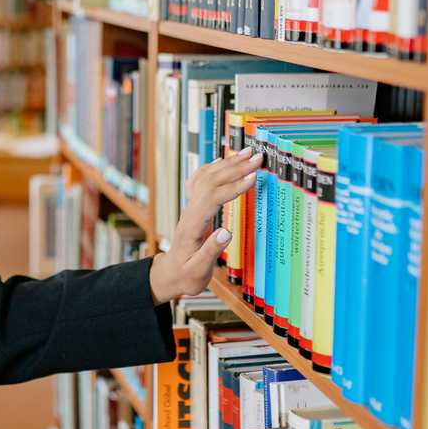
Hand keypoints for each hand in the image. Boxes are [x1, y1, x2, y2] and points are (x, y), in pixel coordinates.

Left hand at [149, 146, 263, 304]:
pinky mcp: (193, 207)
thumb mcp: (198, 271)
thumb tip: (227, 233)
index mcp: (192, 226)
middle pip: (211, 181)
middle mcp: (189, 212)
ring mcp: (190, 207)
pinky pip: (201, 181)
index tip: (253, 177)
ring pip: (206, 177)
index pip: (212, 198)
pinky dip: (214, 168)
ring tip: (247, 153)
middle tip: (257, 158)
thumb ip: (211, 252)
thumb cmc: (186, 275)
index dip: (233, 186)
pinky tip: (223, 161)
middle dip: (235, 168)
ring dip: (227, 164)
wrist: (170, 273)